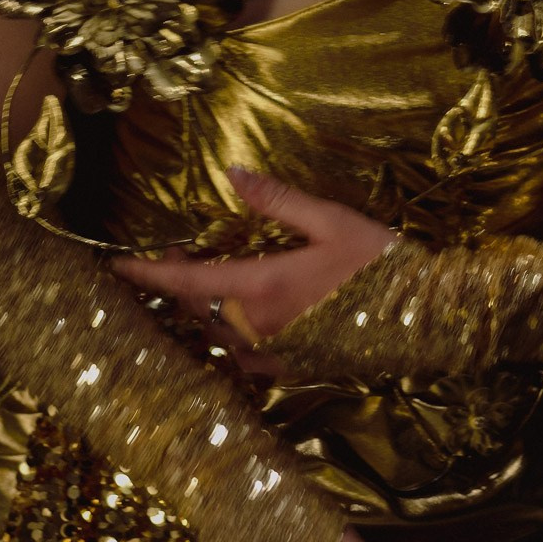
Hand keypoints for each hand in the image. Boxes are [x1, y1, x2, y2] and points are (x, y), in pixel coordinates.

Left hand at [113, 167, 393, 343]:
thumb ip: (276, 200)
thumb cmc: (380, 263)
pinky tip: (236, 320)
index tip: (116, 266)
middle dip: (176, 285)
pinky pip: (241, 358)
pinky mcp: (291, 369)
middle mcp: (259, 327)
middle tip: (177, 252)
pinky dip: (226, 337)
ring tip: (202, 280)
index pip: (186, 284)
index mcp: (263, 287)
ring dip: (198, 311)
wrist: (426, 318)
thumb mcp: (330, 220)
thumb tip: (231, 172)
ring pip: (214, 336)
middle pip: (194, 311)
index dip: (146, 275)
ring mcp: (274, 354)